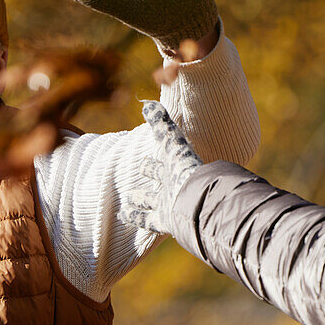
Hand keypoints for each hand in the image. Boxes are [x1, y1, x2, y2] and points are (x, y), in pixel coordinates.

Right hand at [122, 101, 203, 234]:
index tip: (145, 156)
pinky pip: (148, 220)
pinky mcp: (167, 220)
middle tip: (142, 170)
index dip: (155, 156)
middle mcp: (175, 185)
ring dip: (140, 201)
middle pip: (161, 178)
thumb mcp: (172, 142)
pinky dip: (136, 217)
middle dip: (151, 173)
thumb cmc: (186, 169)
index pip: (165, 158)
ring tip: (128, 199)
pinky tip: (124, 216)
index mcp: (177, 166)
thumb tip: (148, 104)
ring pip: (152, 202)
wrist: (199, 200)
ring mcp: (171, 204)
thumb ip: (161, 123)